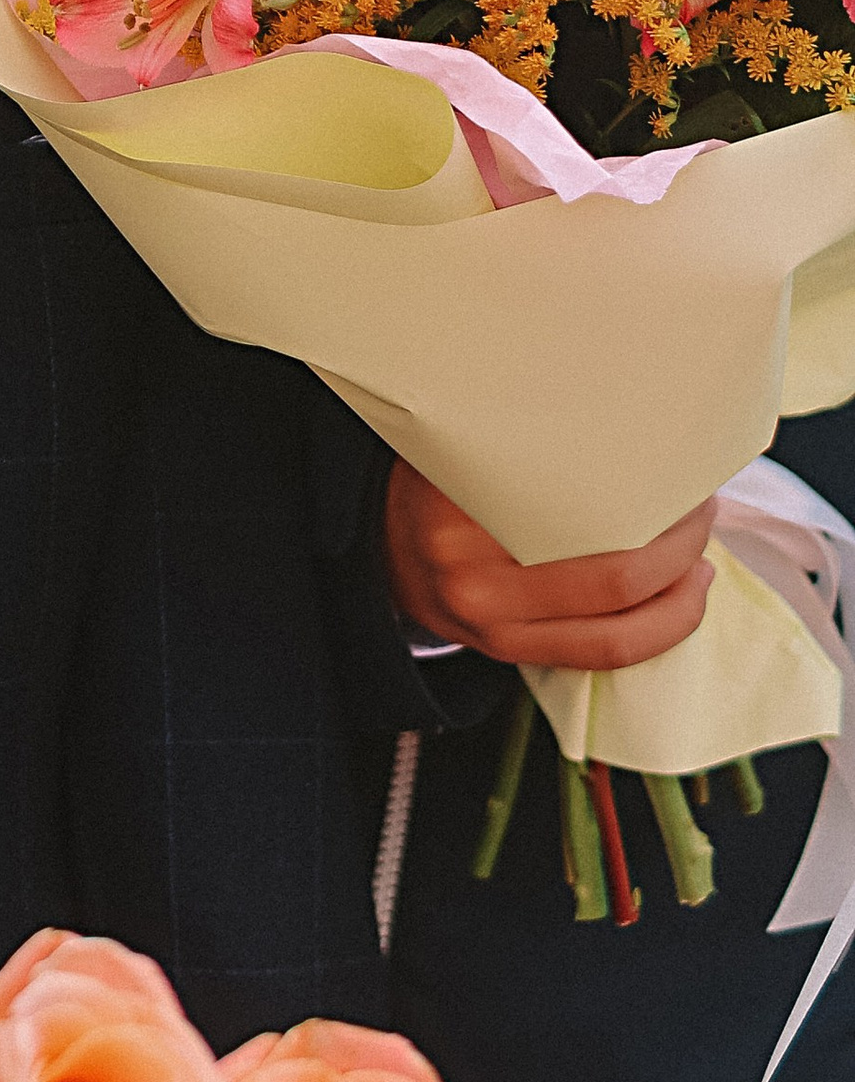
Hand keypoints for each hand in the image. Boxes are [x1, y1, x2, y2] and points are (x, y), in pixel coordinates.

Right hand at [385, 462, 716, 668]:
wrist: (378, 547)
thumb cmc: (435, 487)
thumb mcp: (464, 452)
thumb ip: (528, 446)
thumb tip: (626, 424)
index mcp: (463, 517)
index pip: (579, 514)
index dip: (649, 499)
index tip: (681, 470)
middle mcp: (477, 581)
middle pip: (614, 579)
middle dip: (679, 546)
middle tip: (702, 511)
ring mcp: (493, 628)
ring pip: (616, 635)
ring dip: (680, 602)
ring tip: (701, 566)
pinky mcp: (508, 654)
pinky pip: (600, 657)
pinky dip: (655, 633)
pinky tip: (680, 602)